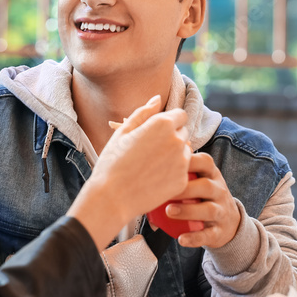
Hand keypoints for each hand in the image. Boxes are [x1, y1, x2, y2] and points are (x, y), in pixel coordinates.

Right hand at [67, 94, 190, 249]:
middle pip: (183, 133)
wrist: (112, 197)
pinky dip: (173, 173)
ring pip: (185, 152)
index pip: (180, 114)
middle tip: (150, 151)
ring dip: (174, 155)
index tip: (155, 132)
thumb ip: (144, 113)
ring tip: (151, 165)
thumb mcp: (123, 132)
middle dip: (171, 138)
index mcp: (163, 123)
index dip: (168, 122)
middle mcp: (177, 140)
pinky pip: (183, 171)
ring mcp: (182, 162)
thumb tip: (158, 98)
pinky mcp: (183, 180)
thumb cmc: (113, 162)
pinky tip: (155, 178)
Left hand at [164, 152, 241, 249]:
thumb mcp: (199, 181)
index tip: (170, 163)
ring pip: (209, 210)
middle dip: (185, 189)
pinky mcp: (219, 231)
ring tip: (169, 212)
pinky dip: (195, 238)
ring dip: (188, 210)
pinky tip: (181, 239)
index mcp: (212, 175)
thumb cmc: (204, 197)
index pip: (205, 162)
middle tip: (165, 192)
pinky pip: (209, 234)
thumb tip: (147, 177)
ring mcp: (221, 211)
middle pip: (206, 186)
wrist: (229, 222)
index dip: (189, 161)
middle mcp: (219, 191)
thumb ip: (180, 175)